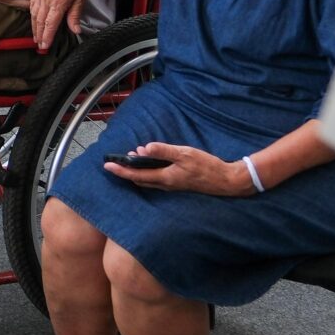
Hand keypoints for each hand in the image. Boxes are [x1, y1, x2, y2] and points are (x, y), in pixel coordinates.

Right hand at [29, 0, 92, 51]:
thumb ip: (75, 15)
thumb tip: (74, 30)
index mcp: (58, 1)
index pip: (50, 24)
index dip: (47, 37)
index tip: (44, 46)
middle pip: (40, 20)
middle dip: (39, 34)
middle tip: (39, 44)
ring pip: (34, 12)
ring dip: (34, 25)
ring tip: (35, 34)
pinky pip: (32, 3)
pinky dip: (32, 13)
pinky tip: (33, 18)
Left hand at [103, 142, 256, 196]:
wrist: (227, 181)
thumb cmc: (206, 166)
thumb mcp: (185, 154)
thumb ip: (164, 151)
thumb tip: (144, 148)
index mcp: (165, 178)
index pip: (136, 175)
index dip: (120, 171)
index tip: (107, 166)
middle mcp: (166, 185)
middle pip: (139, 179)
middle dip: (125, 172)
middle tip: (115, 161)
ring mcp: (172, 186)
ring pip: (148, 180)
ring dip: (137, 171)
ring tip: (130, 158)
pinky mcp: (179, 184)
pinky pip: (157, 179)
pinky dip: (148, 171)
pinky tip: (150, 162)